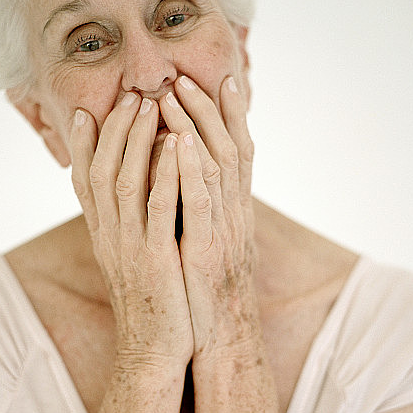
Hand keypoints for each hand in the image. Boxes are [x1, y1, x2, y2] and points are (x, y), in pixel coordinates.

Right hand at [70, 94, 192, 367]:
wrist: (153, 353)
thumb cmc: (149, 308)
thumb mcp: (130, 266)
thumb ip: (126, 233)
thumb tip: (131, 203)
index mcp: (103, 238)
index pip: (85, 183)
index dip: (84, 146)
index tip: (85, 111)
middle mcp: (110, 238)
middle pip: (102, 171)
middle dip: (115, 130)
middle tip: (129, 95)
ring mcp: (130, 248)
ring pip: (126, 182)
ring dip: (137, 140)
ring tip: (150, 104)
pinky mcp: (157, 260)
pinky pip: (160, 209)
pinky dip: (166, 174)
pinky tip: (176, 146)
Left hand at [159, 75, 258, 357]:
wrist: (220, 338)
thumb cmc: (210, 293)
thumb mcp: (211, 246)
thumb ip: (208, 213)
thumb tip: (197, 186)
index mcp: (232, 212)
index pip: (236, 153)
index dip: (231, 116)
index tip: (221, 79)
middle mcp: (233, 214)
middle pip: (228, 149)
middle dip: (209, 109)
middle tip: (189, 74)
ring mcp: (222, 230)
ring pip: (214, 167)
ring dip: (196, 127)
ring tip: (176, 92)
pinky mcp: (205, 249)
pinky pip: (199, 202)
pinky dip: (191, 168)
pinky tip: (180, 141)